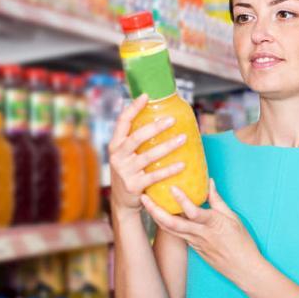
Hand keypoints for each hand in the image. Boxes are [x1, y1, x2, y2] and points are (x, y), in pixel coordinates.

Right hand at [109, 94, 187, 215]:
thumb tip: (160, 117)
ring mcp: (125, 171)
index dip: (133, 108)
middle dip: (155, 127)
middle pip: (136, 137)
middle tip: (173, 120)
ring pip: (148, 156)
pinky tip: (182, 164)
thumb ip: (136, 140)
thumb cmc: (130, 172)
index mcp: (115, 145)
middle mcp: (117, 156)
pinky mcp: (134, 186)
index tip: (146, 95)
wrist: (123, 202)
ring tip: (183, 139)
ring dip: (167, 147)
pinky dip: (169, 170)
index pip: (122, 122)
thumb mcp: (127, 155)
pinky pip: (155, 176)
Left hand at [141, 178, 264, 286]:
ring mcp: (195, 243)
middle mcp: (200, 234)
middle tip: (145, 198)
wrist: (243, 269)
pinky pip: (176, 235)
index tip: (171, 187)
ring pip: (170, 230)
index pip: (194, 212)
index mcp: (213, 224)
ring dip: (156, 217)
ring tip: (146, 205)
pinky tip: (160, 216)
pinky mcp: (193, 248)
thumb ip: (218, 200)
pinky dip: (166, 225)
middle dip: (156, 210)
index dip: (182, 200)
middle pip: (173, 223)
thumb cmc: (242, 243)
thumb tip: (209, 182)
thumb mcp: (233, 218)